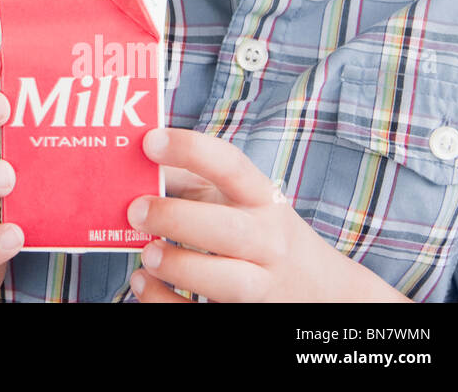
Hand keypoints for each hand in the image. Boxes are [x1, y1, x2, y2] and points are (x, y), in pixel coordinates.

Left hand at [127, 128, 408, 302]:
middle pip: (230, 230)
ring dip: (180, 266)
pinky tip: (144, 283)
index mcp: (263, 200)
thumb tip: (132, 167)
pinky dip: (168, 302)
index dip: (190, 150)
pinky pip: (206, 316)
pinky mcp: (247, 315)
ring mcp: (263, 286)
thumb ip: (189, 181)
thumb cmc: (262, 234)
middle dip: (177, 218)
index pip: (231, 166)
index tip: (149, 142)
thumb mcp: (240, 200)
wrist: (325, 294)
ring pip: (228, 281)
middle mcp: (268, 243)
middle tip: (135, 211)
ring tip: (147, 254)